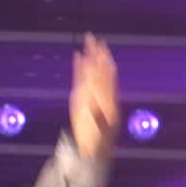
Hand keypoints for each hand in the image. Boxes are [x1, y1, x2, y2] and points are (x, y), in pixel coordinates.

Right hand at [69, 33, 119, 161]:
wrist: (90, 148)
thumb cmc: (96, 140)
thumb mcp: (101, 129)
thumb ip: (101, 116)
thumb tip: (100, 106)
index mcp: (108, 100)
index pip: (105, 76)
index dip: (103, 62)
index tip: (103, 48)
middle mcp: (100, 94)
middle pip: (99, 70)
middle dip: (97, 54)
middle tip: (94, 38)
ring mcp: (90, 94)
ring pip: (90, 72)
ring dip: (90, 57)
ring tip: (89, 43)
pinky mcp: (80, 97)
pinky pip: (80, 79)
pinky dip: (79, 67)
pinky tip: (78, 56)